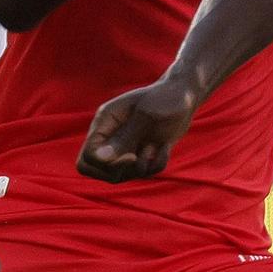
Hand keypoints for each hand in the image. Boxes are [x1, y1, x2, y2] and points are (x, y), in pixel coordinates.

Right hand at [77, 75, 198, 181]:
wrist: (184, 96)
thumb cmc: (165, 98)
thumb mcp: (146, 115)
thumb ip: (124, 138)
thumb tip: (101, 158)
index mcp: (105, 122)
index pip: (88, 156)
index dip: (105, 163)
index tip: (131, 155)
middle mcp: (110, 136)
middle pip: (94, 170)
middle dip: (117, 171)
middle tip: (137, 157)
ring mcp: (124, 147)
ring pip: (119, 175)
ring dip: (141, 167)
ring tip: (155, 146)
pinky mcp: (140, 154)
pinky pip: (143, 173)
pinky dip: (156, 164)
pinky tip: (164, 147)